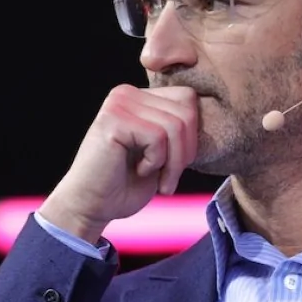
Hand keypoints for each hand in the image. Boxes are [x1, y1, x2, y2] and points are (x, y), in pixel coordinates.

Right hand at [38, 84, 197, 243]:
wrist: (90, 207)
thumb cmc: (126, 184)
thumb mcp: (162, 152)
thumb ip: (178, 130)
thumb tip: (211, 115)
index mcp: (139, 97)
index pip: (188, 100)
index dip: (192, 136)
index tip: (177, 165)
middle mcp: (126, 93)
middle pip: (186, 111)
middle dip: (185, 151)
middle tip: (169, 177)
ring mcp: (118, 103)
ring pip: (175, 125)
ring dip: (173, 162)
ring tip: (158, 179)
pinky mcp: (113, 120)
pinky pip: (158, 136)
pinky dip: (156, 162)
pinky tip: (140, 171)